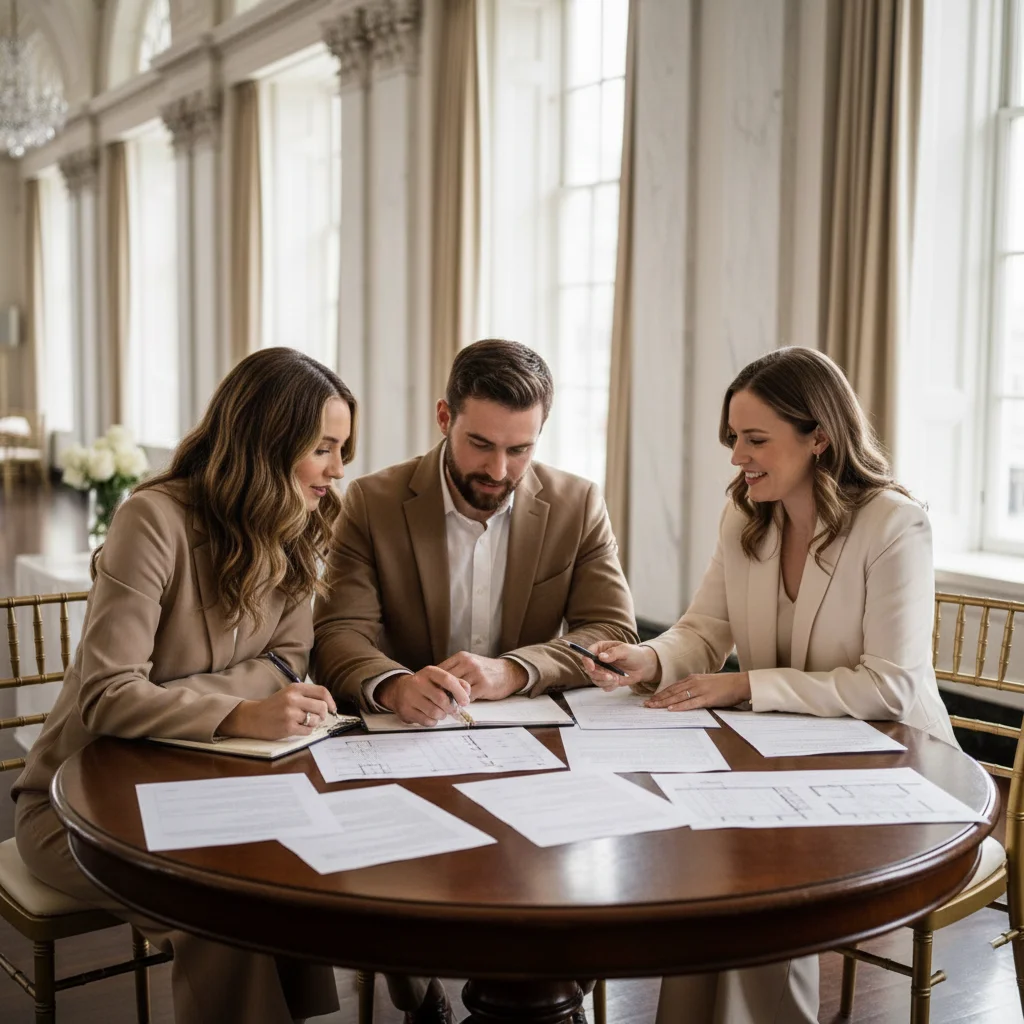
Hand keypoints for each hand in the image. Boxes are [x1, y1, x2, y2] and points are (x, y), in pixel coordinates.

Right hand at [218, 682, 336, 739]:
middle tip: (318, 718)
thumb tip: (328, 704)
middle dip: (323, 715)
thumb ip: (306, 696)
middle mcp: (293, 699)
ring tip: (303, 722)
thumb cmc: (273, 706)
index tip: (332, 709)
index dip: (331, 701)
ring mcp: (290, 713)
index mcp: (295, 688)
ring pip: (316, 720)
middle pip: (322, 706)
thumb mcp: (289, 693)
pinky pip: (308, 731)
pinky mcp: (288, 727)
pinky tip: (297, 728)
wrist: (252, 717)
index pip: (322, 691)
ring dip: (314, 723)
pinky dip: (306, 731)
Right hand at [376, 667, 471, 725]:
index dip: (459, 692)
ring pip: (434, 712)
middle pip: (441, 699)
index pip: (447, 679)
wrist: (399, 690)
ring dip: (442, 715)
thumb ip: (455, 682)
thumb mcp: (438, 679)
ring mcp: (410, 697)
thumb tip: (468, 692)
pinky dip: (433, 721)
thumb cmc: (425, 685)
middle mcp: (418, 682)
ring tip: (441, 712)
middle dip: (451, 707)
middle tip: (452, 709)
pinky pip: (426, 721)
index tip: (465, 701)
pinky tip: (431, 716)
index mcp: (429, 672)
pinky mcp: (406, 710)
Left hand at [437, 652, 527, 700]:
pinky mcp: (484, 685)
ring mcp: (476, 673)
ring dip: (451, 699)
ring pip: (456, 689)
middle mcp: (468, 663)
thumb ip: (454, 670)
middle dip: (440, 692)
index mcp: (461, 657)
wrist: (509, 672)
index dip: (434, 682)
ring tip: (447, 706)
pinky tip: (462, 705)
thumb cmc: (486, 670)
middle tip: (436, 702)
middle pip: (446, 680)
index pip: (440, 669)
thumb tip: (435, 683)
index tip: (430, 692)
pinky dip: (463, 702)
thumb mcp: (469, 664)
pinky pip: (468, 697)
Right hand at [578, 641, 659, 689]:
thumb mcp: (625, 650)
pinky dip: (610, 686)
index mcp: (600, 649)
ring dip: (605, 681)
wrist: (643, 666)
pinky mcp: (607, 680)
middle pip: (589, 669)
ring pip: (595, 679)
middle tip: (610, 677)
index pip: (587, 654)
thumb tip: (601, 657)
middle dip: (598, 675)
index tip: (592, 668)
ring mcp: (602, 671)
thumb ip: (613, 653)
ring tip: (617, 679)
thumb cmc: (634, 654)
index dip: (587, 661)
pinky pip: (603, 686)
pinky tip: (618, 681)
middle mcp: (599, 660)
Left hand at [643, 672, 750, 710]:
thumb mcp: (706, 683)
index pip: (672, 687)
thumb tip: (685, 696)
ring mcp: (700, 690)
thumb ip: (695, 688)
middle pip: (671, 692)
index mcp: (693, 679)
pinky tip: (671, 709)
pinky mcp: (707, 698)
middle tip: (646, 705)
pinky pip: (690, 703)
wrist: (740, 683)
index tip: (651, 699)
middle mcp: (693, 683)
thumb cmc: (725, 685)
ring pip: (677, 697)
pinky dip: (679, 706)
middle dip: (658, 699)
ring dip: (664, 703)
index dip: (661, 694)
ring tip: (653, 707)